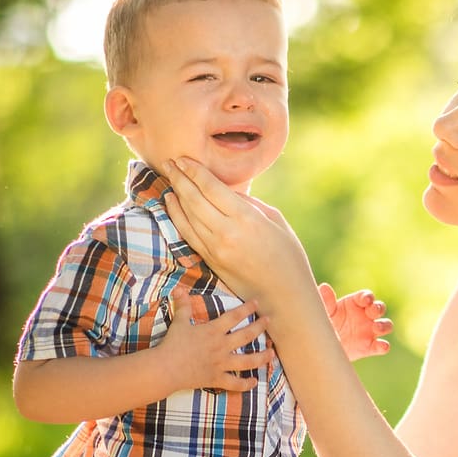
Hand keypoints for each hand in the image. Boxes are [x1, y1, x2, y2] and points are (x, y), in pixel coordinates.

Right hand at [154, 289, 269, 392]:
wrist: (166, 368)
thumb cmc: (172, 344)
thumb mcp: (179, 322)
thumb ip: (183, 306)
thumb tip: (179, 289)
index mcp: (214, 331)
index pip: (234, 317)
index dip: (247, 308)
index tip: (257, 303)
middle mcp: (222, 347)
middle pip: (246, 336)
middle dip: (260, 327)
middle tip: (270, 321)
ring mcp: (221, 364)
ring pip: (247, 361)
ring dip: (262, 357)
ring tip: (272, 354)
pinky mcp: (217, 379)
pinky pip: (234, 383)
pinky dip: (245, 384)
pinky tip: (254, 382)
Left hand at [162, 158, 314, 306]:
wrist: (285, 298)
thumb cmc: (289, 258)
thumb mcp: (276, 222)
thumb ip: (250, 204)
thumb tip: (228, 193)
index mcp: (246, 218)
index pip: (211, 188)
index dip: (194, 171)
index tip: (183, 158)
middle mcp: (226, 233)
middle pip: (194, 199)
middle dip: (180, 178)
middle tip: (169, 162)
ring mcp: (215, 249)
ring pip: (187, 217)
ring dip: (175, 195)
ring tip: (169, 178)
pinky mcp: (211, 262)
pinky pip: (188, 234)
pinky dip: (176, 217)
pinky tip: (172, 204)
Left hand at [320, 284, 392, 360]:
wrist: (323, 346)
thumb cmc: (324, 325)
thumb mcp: (324, 313)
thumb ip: (326, 302)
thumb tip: (324, 287)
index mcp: (355, 303)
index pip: (366, 296)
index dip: (368, 297)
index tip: (365, 300)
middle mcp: (366, 315)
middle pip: (379, 308)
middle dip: (378, 308)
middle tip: (372, 312)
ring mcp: (369, 331)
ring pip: (386, 325)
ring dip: (384, 325)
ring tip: (376, 328)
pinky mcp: (369, 346)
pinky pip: (381, 346)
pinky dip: (384, 346)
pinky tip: (382, 346)